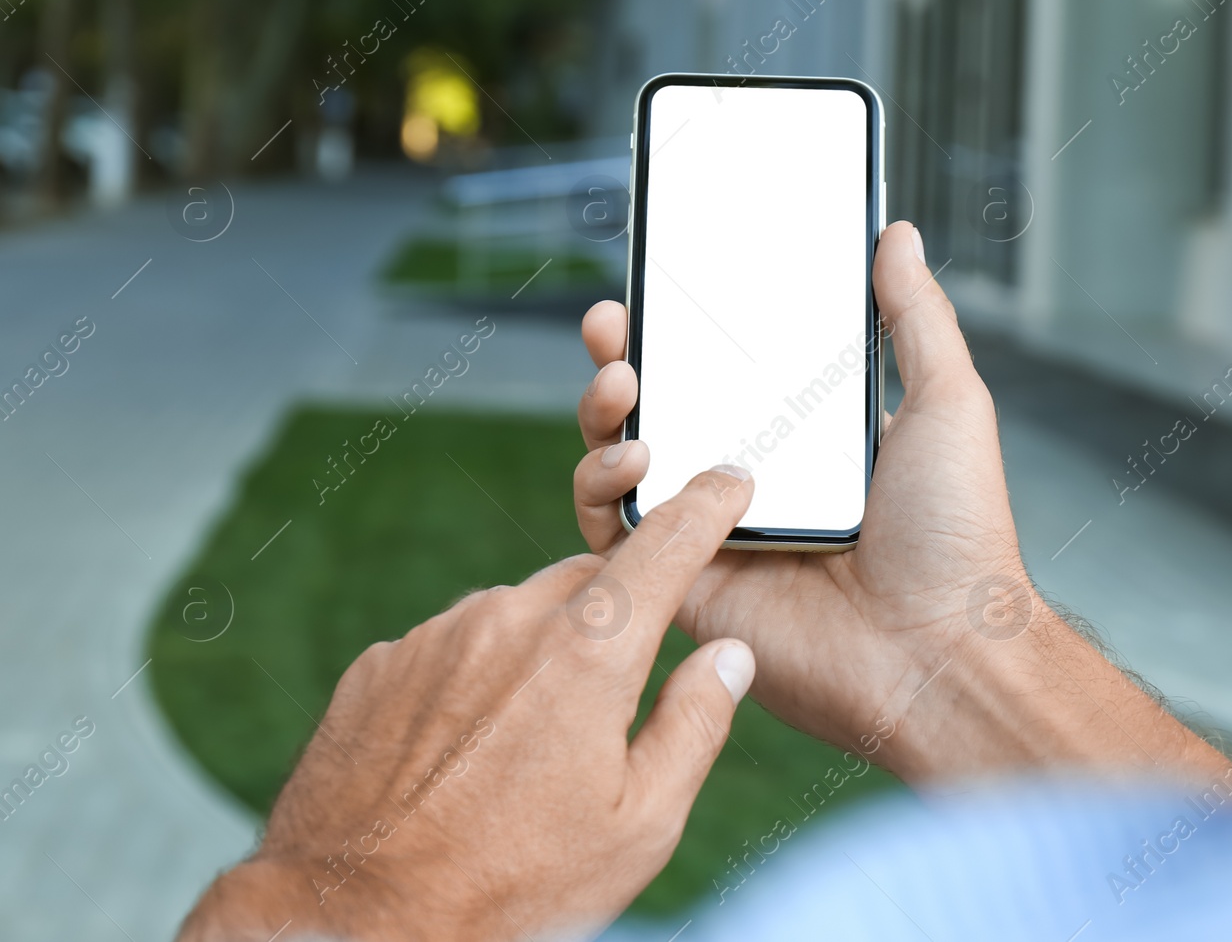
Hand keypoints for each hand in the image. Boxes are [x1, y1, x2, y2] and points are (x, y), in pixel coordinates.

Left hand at [179, 468, 761, 941]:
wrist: (354, 924)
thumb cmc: (511, 888)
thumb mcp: (639, 827)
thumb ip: (695, 725)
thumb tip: (728, 655)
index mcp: (588, 656)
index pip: (664, 550)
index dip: (705, 508)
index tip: (728, 483)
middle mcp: (508, 622)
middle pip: (587, 584)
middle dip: (615, 616)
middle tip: (614, 696)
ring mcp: (434, 639)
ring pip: (514, 615)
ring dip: (539, 653)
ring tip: (527, 750)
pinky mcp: (380, 666)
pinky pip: (450, 648)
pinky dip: (474, 679)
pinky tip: (466, 753)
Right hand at [575, 222, 1231, 785]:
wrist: (942, 652)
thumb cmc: (959, 535)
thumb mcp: (946, 403)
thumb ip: (914, 316)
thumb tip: (897, 233)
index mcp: (805, 440)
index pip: (726, 371)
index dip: (686, 327)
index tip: (662, 281)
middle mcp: (752, 482)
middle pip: (662, 411)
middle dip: (622, 360)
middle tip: (612, 323)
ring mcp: (714, 534)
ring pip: (624, 466)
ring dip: (603, 417)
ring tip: (621, 381)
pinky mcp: (687, 587)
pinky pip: (617, 537)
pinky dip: (604, 490)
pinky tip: (633, 459)